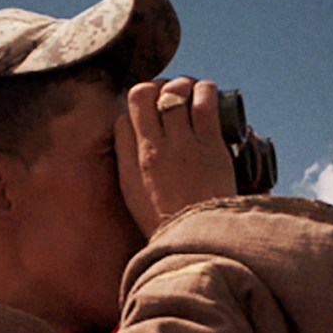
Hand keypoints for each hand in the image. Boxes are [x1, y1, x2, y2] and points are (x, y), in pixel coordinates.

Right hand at [115, 77, 236, 236]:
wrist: (200, 247)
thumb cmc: (171, 229)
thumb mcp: (136, 203)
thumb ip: (131, 170)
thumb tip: (133, 141)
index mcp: (130, 168)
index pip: (121, 119)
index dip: (135, 113)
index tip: (149, 117)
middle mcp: (152, 151)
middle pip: (142, 94)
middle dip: (156, 88)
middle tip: (171, 97)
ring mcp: (182, 146)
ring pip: (175, 91)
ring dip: (184, 85)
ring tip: (191, 95)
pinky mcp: (210, 146)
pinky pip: (204, 100)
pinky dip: (206, 91)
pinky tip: (209, 97)